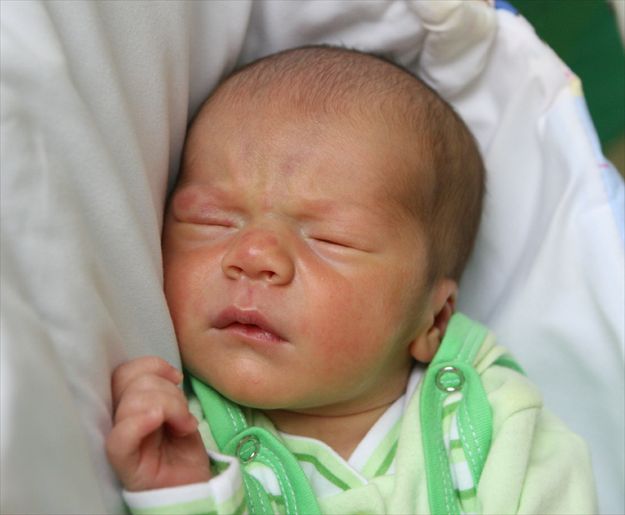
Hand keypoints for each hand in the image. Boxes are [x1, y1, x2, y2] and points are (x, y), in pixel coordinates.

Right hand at [106, 357, 211, 490]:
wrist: (193, 488)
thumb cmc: (182, 450)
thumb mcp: (178, 412)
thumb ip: (166, 392)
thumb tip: (169, 373)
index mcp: (127, 405)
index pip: (124, 372)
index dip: (151, 366)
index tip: (177, 378)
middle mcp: (117, 420)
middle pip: (128, 382)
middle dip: (166, 390)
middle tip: (184, 415)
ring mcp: (120, 441)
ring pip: (132, 403)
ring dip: (170, 407)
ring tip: (184, 426)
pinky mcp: (125, 465)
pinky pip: (120, 439)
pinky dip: (139, 422)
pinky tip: (158, 421)